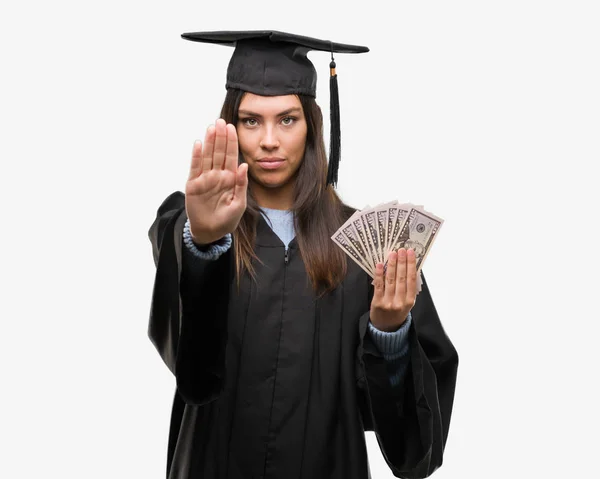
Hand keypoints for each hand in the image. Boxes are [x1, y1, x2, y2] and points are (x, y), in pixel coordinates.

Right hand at [185, 119, 248, 244]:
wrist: (210, 232)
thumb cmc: (227, 220)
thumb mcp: (239, 204)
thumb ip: (242, 185)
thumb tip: (245, 165)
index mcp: (230, 179)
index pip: (231, 156)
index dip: (232, 142)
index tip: (232, 128)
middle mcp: (217, 175)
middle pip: (219, 152)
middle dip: (221, 137)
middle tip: (221, 121)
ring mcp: (205, 179)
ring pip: (208, 156)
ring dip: (209, 142)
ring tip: (211, 128)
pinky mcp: (193, 184)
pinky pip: (195, 167)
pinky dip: (196, 156)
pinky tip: (198, 144)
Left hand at [370, 248, 416, 331]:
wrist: (386, 329)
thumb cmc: (397, 312)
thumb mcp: (407, 302)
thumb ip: (408, 288)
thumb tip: (409, 267)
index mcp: (410, 301)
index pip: (412, 280)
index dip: (411, 265)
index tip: (411, 253)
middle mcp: (400, 302)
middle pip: (401, 278)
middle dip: (402, 262)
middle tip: (401, 250)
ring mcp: (388, 302)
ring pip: (390, 280)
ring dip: (391, 265)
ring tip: (392, 254)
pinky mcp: (377, 302)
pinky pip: (378, 286)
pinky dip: (379, 274)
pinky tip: (379, 265)